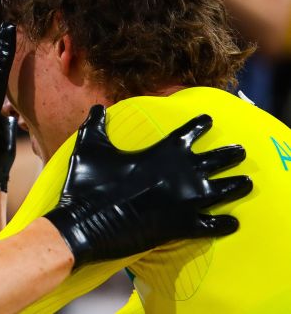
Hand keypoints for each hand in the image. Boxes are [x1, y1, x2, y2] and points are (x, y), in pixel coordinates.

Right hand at [45, 105, 252, 269]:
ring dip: (237, 186)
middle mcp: (183, 173)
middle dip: (230, 154)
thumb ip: (96, 125)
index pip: (190, 132)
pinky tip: (233, 222)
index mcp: (164, 151)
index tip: (208, 120)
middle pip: (217, 160)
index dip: (200, 124)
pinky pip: (213, 225)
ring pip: (224, 190)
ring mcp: (187, 201)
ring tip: (246, 182)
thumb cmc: (89, 183)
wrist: (87, 222)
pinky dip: (224, 224)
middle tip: (240, 152)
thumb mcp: (89, 146)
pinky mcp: (184, 226)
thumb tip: (98, 107)